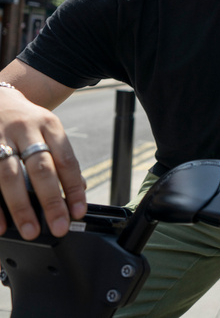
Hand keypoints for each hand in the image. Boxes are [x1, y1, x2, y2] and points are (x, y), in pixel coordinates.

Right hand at [0, 88, 86, 239]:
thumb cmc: (27, 122)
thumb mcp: (48, 129)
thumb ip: (61, 157)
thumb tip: (79, 190)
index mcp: (48, 124)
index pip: (66, 159)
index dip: (74, 187)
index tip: (79, 211)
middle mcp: (25, 129)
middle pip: (40, 168)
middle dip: (51, 201)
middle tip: (59, 226)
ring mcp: (1, 137)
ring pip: (11, 176)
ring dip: (21, 207)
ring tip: (30, 230)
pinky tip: (2, 224)